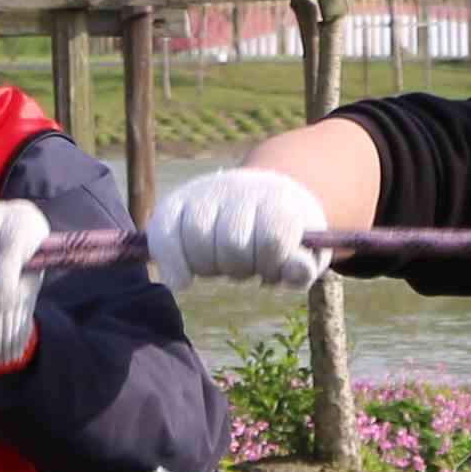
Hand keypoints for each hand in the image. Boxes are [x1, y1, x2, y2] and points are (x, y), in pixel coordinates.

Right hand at [145, 166, 328, 293]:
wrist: (263, 197)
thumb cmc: (286, 235)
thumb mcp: (307, 251)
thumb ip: (305, 265)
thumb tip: (295, 270)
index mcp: (277, 197)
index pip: (273, 235)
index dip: (273, 261)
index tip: (274, 266)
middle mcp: (238, 189)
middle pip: (232, 242)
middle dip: (241, 266)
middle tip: (246, 266)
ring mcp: (204, 194)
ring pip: (196, 238)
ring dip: (210, 266)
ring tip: (221, 264)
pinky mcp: (175, 204)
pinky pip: (163, 234)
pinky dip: (171, 262)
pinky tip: (182, 282)